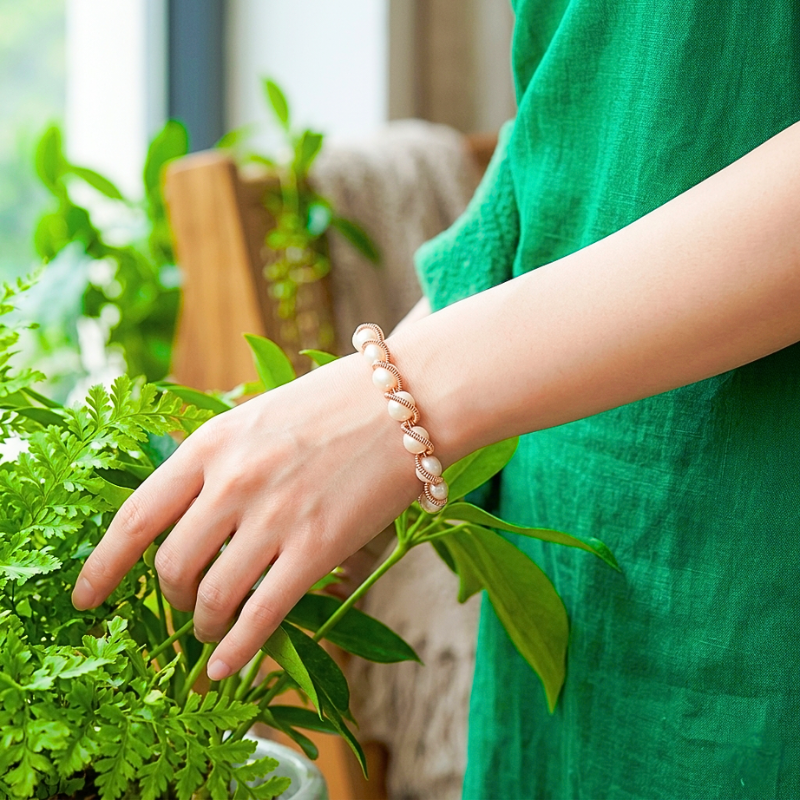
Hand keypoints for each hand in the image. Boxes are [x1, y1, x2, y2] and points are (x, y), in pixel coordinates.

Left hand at [72, 353, 420, 679]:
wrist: (408, 401)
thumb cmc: (334, 404)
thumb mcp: (257, 417)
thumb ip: (217, 462)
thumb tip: (187, 515)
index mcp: (212, 443)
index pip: (136, 515)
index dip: (103, 565)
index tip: (86, 598)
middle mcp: (234, 481)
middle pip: (171, 566)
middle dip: (169, 601)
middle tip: (184, 609)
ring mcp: (275, 516)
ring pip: (212, 598)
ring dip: (203, 628)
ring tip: (210, 634)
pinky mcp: (319, 547)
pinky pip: (263, 615)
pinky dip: (237, 651)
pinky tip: (227, 667)